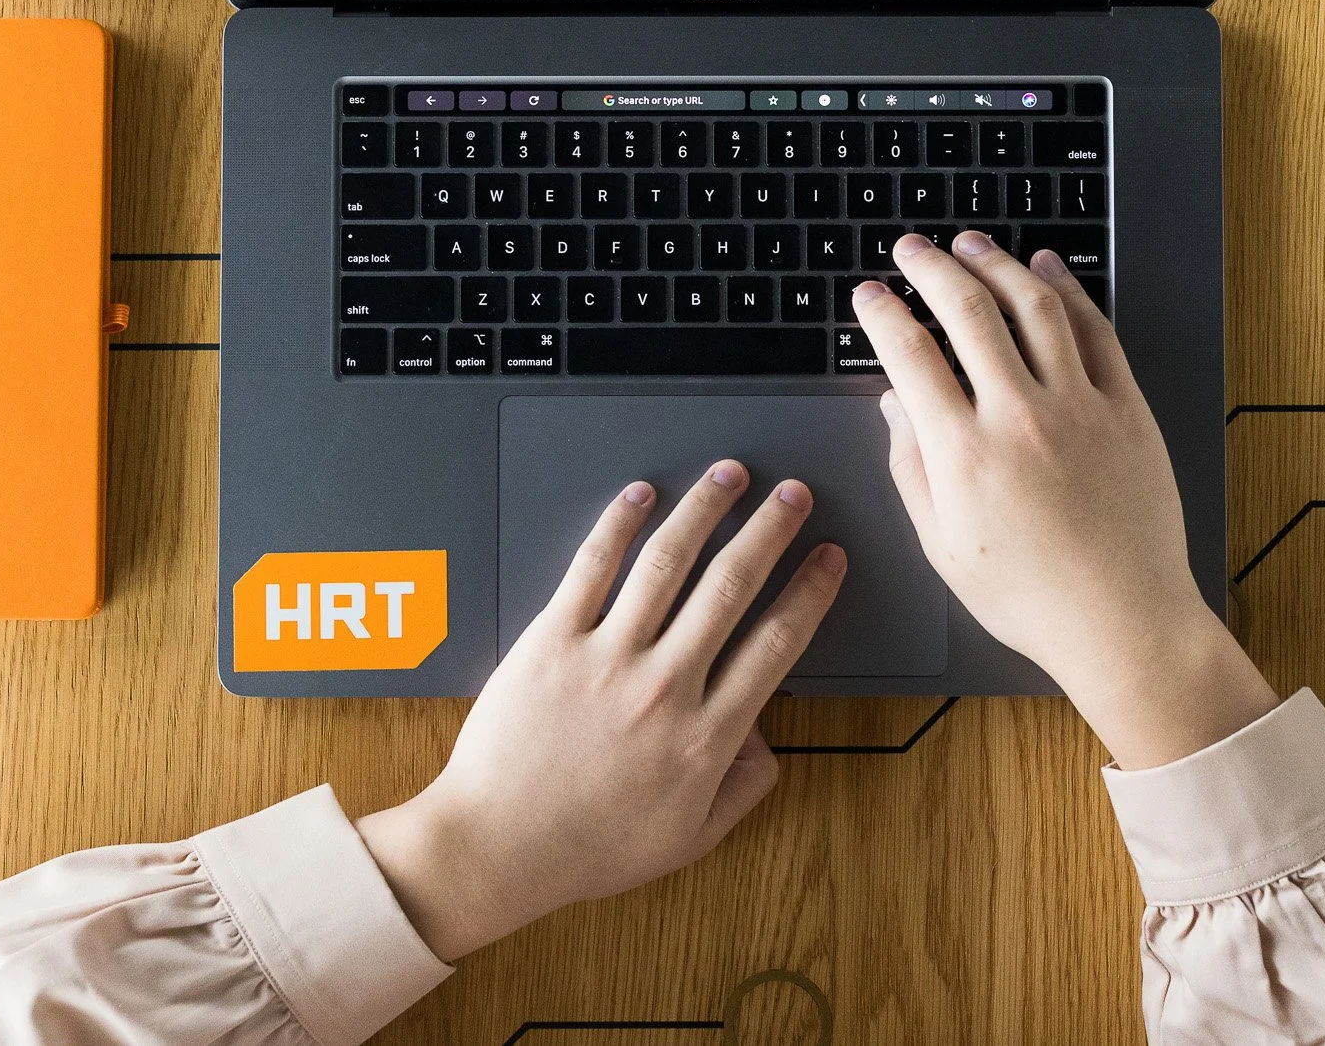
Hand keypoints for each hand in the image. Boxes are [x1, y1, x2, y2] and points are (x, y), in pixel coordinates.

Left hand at [355, 461, 845, 959]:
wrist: (497, 848)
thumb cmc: (585, 848)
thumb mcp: (689, 839)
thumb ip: (743, 788)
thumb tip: (767, 741)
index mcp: (704, 735)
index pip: (777, 642)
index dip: (810, 591)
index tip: (828, 558)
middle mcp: (664, 687)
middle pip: (732, 585)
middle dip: (771, 530)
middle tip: (793, 496)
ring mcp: (607, 658)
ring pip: (668, 562)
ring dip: (705, 509)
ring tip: (729, 476)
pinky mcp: (552, 642)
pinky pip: (591, 568)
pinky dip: (619, 523)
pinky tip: (641, 495)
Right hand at [855, 232, 1276, 769]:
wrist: (1123, 621)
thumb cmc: (1029, 596)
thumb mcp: (943, 545)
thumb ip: (911, 467)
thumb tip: (893, 404)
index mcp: (963, 453)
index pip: (909, 355)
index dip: (881, 314)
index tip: (869, 294)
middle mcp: (1019, 416)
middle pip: (967, 311)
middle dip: (931, 268)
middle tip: (912, 248)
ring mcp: (1079, 406)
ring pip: (1033, 305)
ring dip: (997, 263)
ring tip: (971, 245)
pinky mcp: (1126, 407)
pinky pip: (1095, 330)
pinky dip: (1068, 290)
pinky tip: (1047, 269)